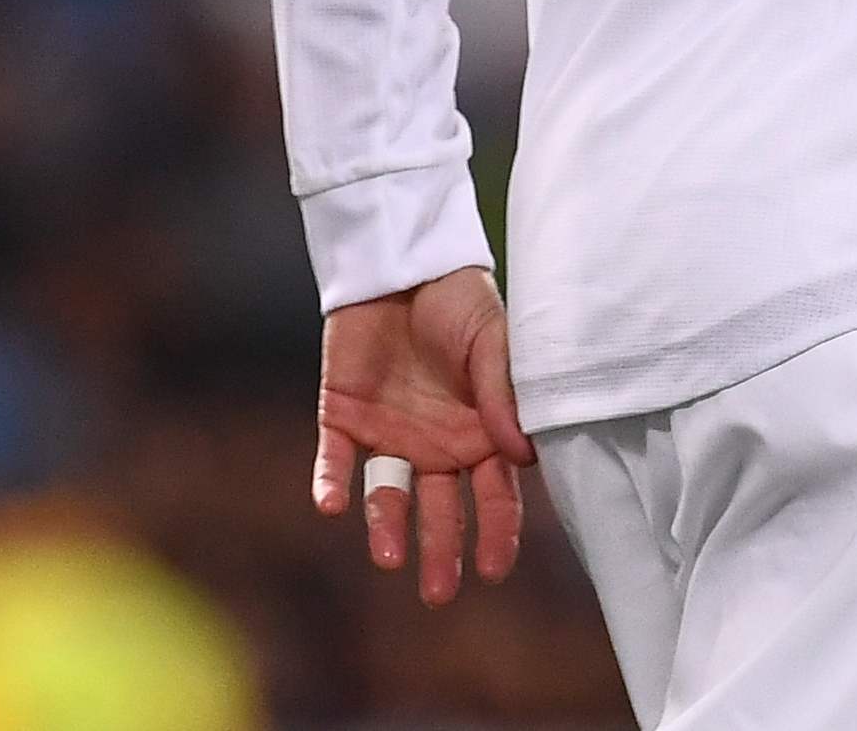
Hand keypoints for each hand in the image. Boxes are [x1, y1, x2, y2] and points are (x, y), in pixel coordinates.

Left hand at [314, 268, 533, 606]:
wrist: (401, 262)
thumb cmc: (459, 302)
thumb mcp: (492, 341)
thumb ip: (505, 393)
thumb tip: (525, 454)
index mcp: (481, 436)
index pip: (494, 498)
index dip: (495, 534)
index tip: (493, 571)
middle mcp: (437, 447)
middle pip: (441, 512)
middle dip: (441, 553)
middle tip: (438, 593)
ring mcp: (389, 435)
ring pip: (389, 495)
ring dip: (387, 528)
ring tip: (388, 559)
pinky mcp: (343, 417)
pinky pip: (335, 459)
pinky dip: (331, 482)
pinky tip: (331, 505)